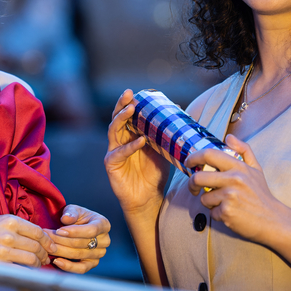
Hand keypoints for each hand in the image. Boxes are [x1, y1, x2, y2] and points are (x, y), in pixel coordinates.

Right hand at [0, 214, 57, 267]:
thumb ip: (17, 225)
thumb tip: (38, 233)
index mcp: (10, 221)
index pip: (38, 231)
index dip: (48, 240)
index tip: (51, 246)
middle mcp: (9, 234)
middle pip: (37, 246)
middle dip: (45, 253)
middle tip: (46, 257)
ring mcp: (4, 250)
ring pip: (32, 258)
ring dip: (38, 263)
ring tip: (38, 264)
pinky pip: (21, 270)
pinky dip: (28, 272)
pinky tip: (29, 272)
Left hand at [45, 204, 110, 273]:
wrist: (79, 227)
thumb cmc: (77, 217)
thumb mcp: (74, 210)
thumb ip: (71, 213)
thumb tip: (66, 219)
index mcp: (103, 224)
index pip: (91, 230)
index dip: (74, 231)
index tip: (58, 230)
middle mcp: (105, 240)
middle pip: (81, 243)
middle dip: (61, 240)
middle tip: (47, 238)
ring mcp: (100, 253)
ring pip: (78, 255)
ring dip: (61, 251)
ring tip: (48, 246)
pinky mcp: (93, 264)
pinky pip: (81, 268)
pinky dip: (68, 266)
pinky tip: (56, 261)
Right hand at [104, 89, 168, 213]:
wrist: (149, 198)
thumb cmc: (154, 173)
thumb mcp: (164, 149)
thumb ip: (167, 132)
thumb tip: (178, 110)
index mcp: (130, 135)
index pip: (128, 115)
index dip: (129, 103)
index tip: (136, 91)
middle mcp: (120, 141)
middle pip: (117, 118)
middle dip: (122, 104)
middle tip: (128, 93)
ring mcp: (114, 152)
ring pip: (113, 130)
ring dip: (121, 118)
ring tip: (131, 109)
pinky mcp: (112, 165)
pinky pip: (118, 153)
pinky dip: (130, 146)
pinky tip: (141, 141)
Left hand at [185, 135, 285, 243]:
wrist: (273, 220)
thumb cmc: (261, 195)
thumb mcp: (256, 169)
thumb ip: (244, 150)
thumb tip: (229, 137)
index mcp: (238, 167)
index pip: (209, 155)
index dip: (194, 157)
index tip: (189, 162)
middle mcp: (233, 179)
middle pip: (198, 177)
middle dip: (192, 184)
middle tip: (194, 188)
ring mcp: (229, 196)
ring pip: (204, 197)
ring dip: (209, 202)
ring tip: (224, 203)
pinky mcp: (226, 212)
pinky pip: (211, 212)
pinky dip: (217, 214)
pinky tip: (230, 213)